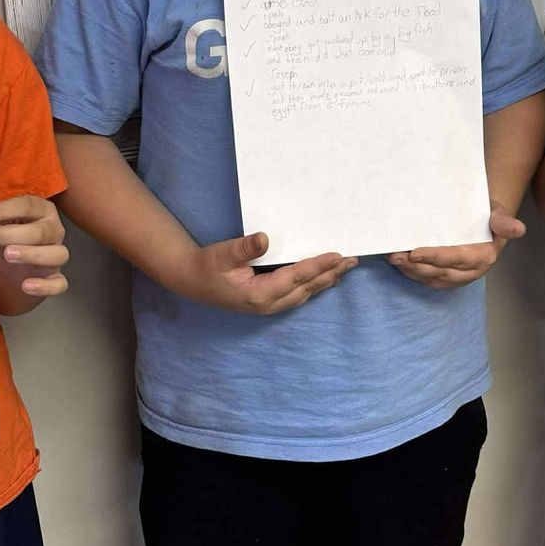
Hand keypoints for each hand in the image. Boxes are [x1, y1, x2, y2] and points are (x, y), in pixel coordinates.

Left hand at [0, 195, 69, 299]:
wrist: (13, 267)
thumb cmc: (8, 239)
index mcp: (42, 211)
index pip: (27, 206)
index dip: (3, 210)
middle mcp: (54, 231)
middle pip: (40, 231)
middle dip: (9, 233)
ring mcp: (56, 254)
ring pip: (56, 254)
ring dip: (31, 254)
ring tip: (7, 255)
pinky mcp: (55, 278)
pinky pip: (58, 283)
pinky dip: (43, 286)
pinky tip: (26, 285)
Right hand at [176, 232, 356, 314]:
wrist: (192, 281)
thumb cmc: (207, 266)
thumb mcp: (222, 254)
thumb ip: (244, 248)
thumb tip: (265, 238)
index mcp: (259, 294)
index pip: (296, 277)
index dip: (318, 266)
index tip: (338, 256)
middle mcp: (268, 304)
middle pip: (307, 288)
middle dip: (331, 274)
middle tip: (353, 261)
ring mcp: (269, 307)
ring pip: (305, 294)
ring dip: (326, 281)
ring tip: (345, 268)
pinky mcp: (268, 304)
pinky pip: (298, 295)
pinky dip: (314, 286)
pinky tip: (324, 279)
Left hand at [388, 204, 525, 288]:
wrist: (487, 223)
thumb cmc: (489, 215)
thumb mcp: (498, 214)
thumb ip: (504, 222)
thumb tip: (519, 229)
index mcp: (483, 257)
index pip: (455, 258)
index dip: (434, 257)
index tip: (414, 252)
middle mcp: (470, 271)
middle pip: (439, 271)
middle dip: (415, 266)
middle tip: (395, 256)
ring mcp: (458, 277)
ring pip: (431, 278)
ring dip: (410, 271)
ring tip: (393, 259)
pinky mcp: (447, 278)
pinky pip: (428, 279)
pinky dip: (413, 273)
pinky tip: (400, 264)